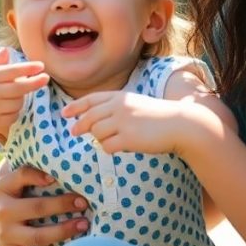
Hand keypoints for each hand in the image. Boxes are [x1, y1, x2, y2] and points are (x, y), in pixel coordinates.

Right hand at [0, 48, 49, 136]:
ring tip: (16, 92)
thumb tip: (7, 50)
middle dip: (34, 83)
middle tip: (46, 78)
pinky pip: (14, 116)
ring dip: (22, 97)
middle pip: (18, 89)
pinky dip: (16, 110)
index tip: (41, 66)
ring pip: (18, 103)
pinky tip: (10, 104)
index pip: (12, 71)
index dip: (28, 68)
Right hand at [0, 164, 88, 245]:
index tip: (57, 177)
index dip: (39, 175)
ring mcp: (4, 234)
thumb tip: (57, 149)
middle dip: (63, 205)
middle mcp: (2, 211)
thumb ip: (29, 162)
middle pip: (36, 208)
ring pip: (37, 237)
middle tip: (83, 202)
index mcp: (2, 186)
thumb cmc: (11, 187)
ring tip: (83, 225)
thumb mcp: (13, 171)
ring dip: (63, 232)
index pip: (22, 175)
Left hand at [62, 90, 218, 158]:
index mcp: (121, 97)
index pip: (92, 100)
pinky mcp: (128, 138)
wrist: (180, 124)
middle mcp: (119, 106)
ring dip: (101, 139)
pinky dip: (110, 149)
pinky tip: (121, 147)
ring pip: (97, 133)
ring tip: (115, 141)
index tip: (65, 113)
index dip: (76, 106)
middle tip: (74, 132)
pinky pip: (107, 146)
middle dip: (79, 125)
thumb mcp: (137, 104)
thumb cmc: (159, 117)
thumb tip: (96, 123)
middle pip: (89, 117)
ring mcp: (123, 122)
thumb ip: (117, 109)